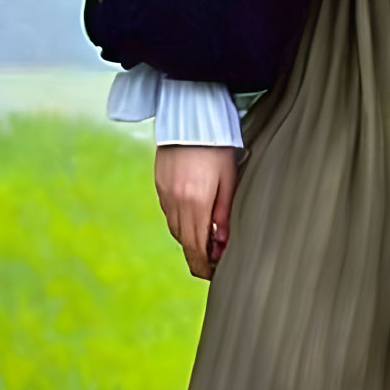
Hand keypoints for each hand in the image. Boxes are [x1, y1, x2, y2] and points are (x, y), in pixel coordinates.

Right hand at [154, 144, 239, 279]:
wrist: (191, 116)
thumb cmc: (216, 144)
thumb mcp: (229, 178)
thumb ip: (224, 212)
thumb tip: (222, 241)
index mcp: (195, 202)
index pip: (195, 247)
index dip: (202, 266)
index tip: (212, 274)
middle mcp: (176, 201)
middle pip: (183, 240)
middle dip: (197, 253)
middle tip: (213, 258)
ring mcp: (164, 193)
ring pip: (174, 227)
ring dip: (189, 236)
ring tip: (207, 236)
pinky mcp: (159, 184)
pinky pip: (168, 211)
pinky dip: (180, 219)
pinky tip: (194, 213)